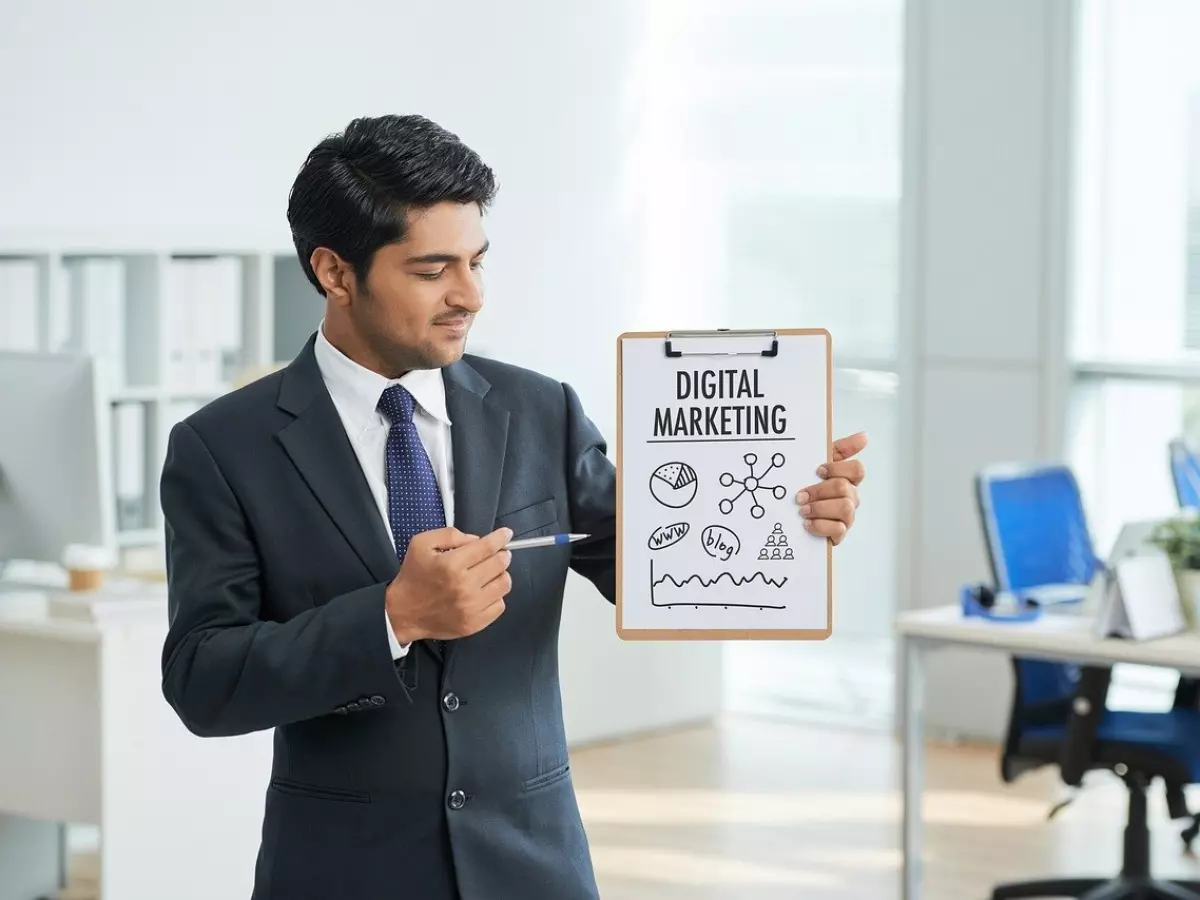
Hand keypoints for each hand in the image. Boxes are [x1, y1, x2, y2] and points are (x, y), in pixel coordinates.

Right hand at [385, 526, 513, 643]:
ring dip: (500, 575)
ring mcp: (470, 607)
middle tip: (497, 554)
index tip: (505, 534)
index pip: (488, 547)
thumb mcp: (421, 544)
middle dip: (501, 555)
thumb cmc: (413, 576)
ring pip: (504, 584)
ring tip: (489, 573)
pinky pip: (500, 605)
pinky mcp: (474, 624)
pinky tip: (484, 592)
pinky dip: (496, 596)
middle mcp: (464, 586)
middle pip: (500, 564)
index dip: (500, 537)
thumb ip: (450, 535)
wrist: (403, 613)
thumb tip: (476, 540)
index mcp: (451, 564)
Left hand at [796, 432, 866, 545]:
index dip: (838, 469)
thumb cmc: (807, 485)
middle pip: (845, 488)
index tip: (818, 470)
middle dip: (819, 490)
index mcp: (847, 480)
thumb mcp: (818, 463)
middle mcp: (851, 497)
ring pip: (845, 508)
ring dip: (820, 508)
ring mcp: (847, 517)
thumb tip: (864, 436)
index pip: (857, 470)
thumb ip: (840, 449)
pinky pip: (839, 530)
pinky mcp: (839, 534)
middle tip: (800, 495)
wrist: (790, 515)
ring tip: (803, 510)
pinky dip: (821, 526)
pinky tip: (807, 523)